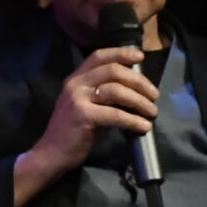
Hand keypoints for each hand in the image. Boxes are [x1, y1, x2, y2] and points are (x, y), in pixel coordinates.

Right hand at [14, 45, 157, 206]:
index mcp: (76, 79)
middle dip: (139, 81)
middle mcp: (75, 84)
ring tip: (152, 112)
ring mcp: (77, 99)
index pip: (99, 56)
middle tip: (154, 95)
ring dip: (139, 101)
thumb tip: (135, 92)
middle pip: (113, 71)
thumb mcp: (88, 106)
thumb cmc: (73, 131)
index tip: (140, 58)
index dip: (121, 53)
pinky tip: (143, 126)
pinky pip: (115, 114)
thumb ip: (105, 95)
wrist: (52, 153)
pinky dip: (133, 120)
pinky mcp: (83, 115)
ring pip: (116, 90)